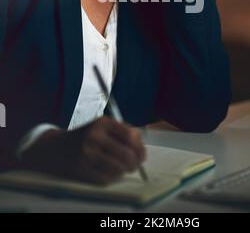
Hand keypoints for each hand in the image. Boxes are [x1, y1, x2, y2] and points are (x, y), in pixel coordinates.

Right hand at [18, 116, 146, 184]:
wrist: (54, 148)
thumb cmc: (85, 137)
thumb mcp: (101, 127)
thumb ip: (121, 133)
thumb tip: (141, 151)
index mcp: (102, 122)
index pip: (130, 136)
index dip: (140, 148)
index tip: (142, 155)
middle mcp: (93, 136)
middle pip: (126, 154)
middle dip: (135, 163)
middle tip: (135, 166)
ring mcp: (86, 153)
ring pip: (118, 168)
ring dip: (124, 171)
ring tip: (123, 169)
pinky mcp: (80, 169)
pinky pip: (105, 179)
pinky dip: (112, 178)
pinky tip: (110, 173)